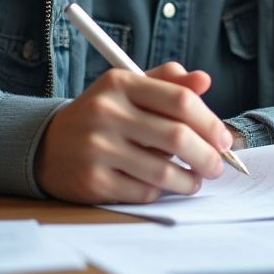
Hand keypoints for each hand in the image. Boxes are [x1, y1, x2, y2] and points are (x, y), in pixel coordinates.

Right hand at [34, 61, 234, 203]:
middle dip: (208, 156)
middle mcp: (106, 112)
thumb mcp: (130, 88)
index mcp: (120, 83)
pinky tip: (160, 185)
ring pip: (164, 172)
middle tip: (217, 165)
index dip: (210, 122)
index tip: (224, 139)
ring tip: (195, 179)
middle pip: (177, 137)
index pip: (180, 100)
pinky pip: (144, 192)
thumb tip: (204, 80)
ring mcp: (97, 148)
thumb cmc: (103, 114)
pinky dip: (160, 192)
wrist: (49, 145)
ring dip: (189, 180)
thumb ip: (169, 82)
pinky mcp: (93, 182)